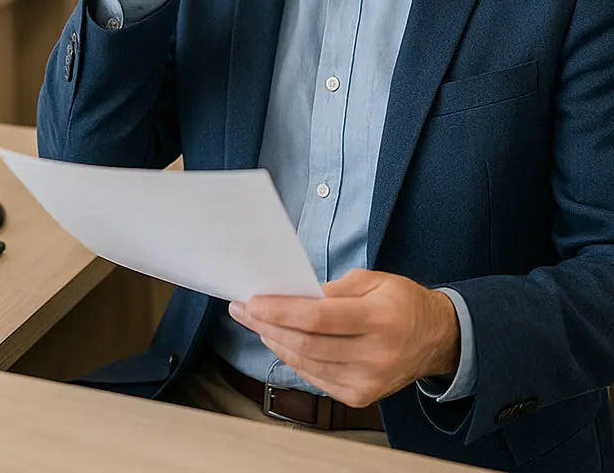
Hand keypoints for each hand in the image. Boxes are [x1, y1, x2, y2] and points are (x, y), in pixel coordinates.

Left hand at [229, 269, 459, 407]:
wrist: (436, 339)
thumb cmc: (401, 302)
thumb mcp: (373, 280)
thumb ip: (333, 289)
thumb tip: (292, 294)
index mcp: (380, 318)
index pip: (318, 318)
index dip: (280, 310)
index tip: (252, 301)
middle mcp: (376, 355)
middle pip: (307, 344)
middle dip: (267, 325)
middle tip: (242, 309)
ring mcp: (369, 381)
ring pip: (307, 363)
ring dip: (274, 341)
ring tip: (254, 323)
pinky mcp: (361, 397)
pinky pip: (316, 378)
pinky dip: (292, 359)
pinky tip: (279, 341)